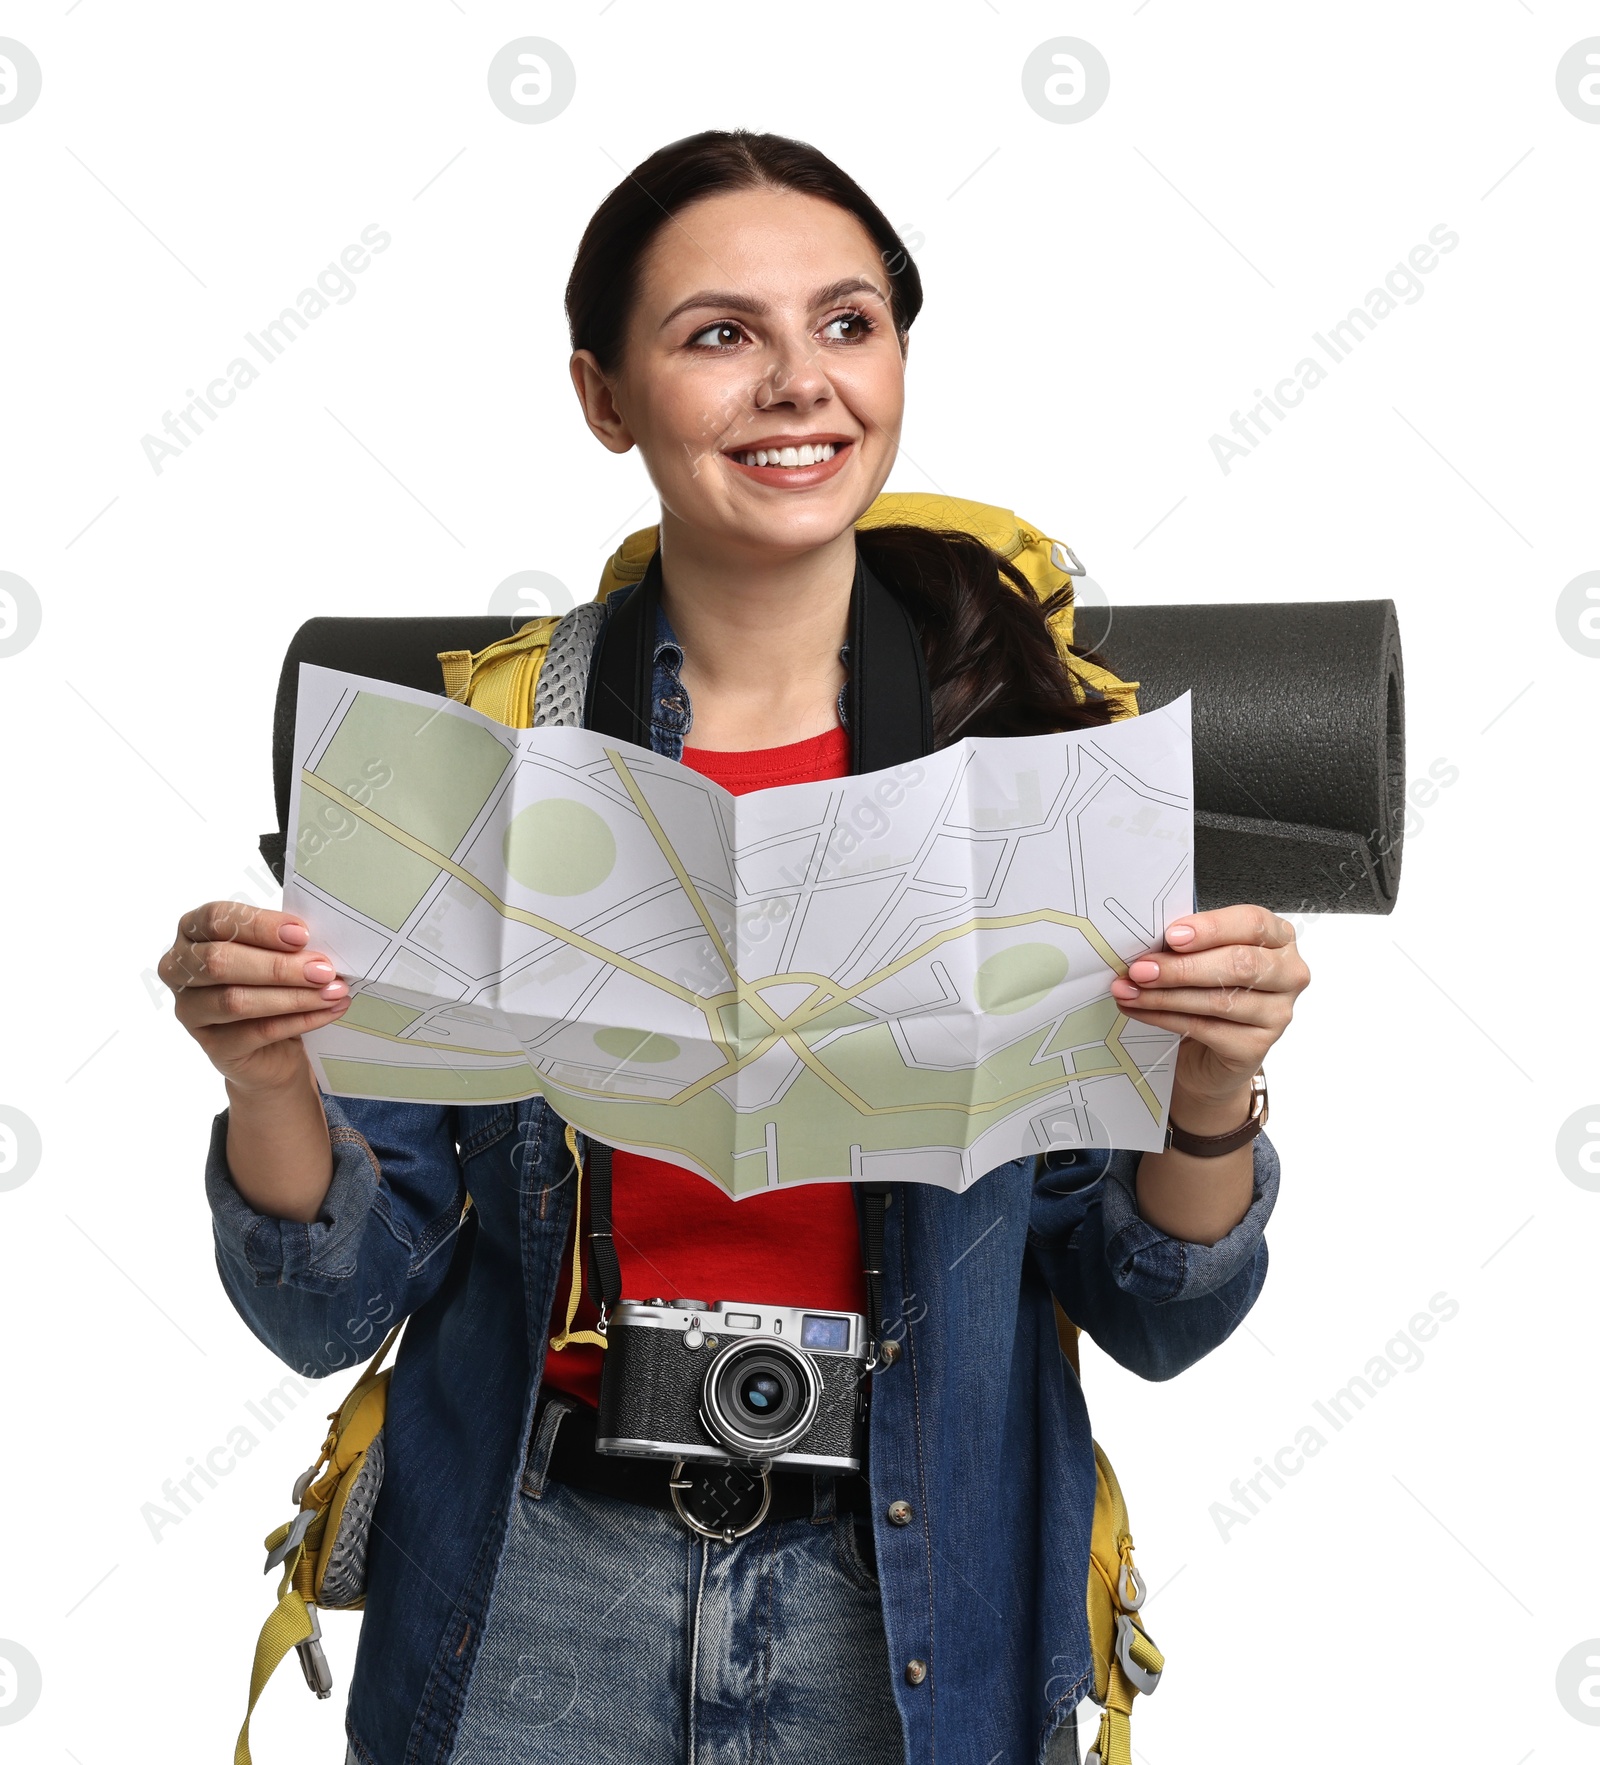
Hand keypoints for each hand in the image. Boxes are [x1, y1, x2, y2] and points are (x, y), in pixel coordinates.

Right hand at [158, 902, 349, 1092]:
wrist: (272, 1045)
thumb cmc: (269, 984)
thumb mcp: (275, 952)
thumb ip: (284, 942)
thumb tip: (315, 943)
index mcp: (193, 932)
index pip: (215, 919)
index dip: (259, 926)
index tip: (302, 935)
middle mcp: (180, 970)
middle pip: (219, 962)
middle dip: (278, 966)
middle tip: (324, 969)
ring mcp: (191, 1011)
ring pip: (236, 1000)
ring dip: (293, 995)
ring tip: (332, 991)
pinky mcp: (213, 1047)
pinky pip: (257, 1031)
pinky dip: (300, 1020)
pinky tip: (328, 1011)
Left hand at [1109, 905, 1309, 1110]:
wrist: (1210, 1053)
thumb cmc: (1210, 992)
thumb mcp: (1204, 957)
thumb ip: (1189, 944)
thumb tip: (1150, 941)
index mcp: (1278, 938)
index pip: (1252, 923)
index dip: (1211, 928)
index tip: (1172, 935)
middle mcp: (1287, 974)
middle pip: (1239, 964)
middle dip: (1182, 967)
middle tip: (1141, 969)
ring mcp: (1277, 1013)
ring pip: (1220, 999)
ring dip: (1165, 995)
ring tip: (1130, 990)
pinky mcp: (1257, 1047)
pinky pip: (1206, 1028)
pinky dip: (1165, 1018)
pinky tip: (1139, 1010)